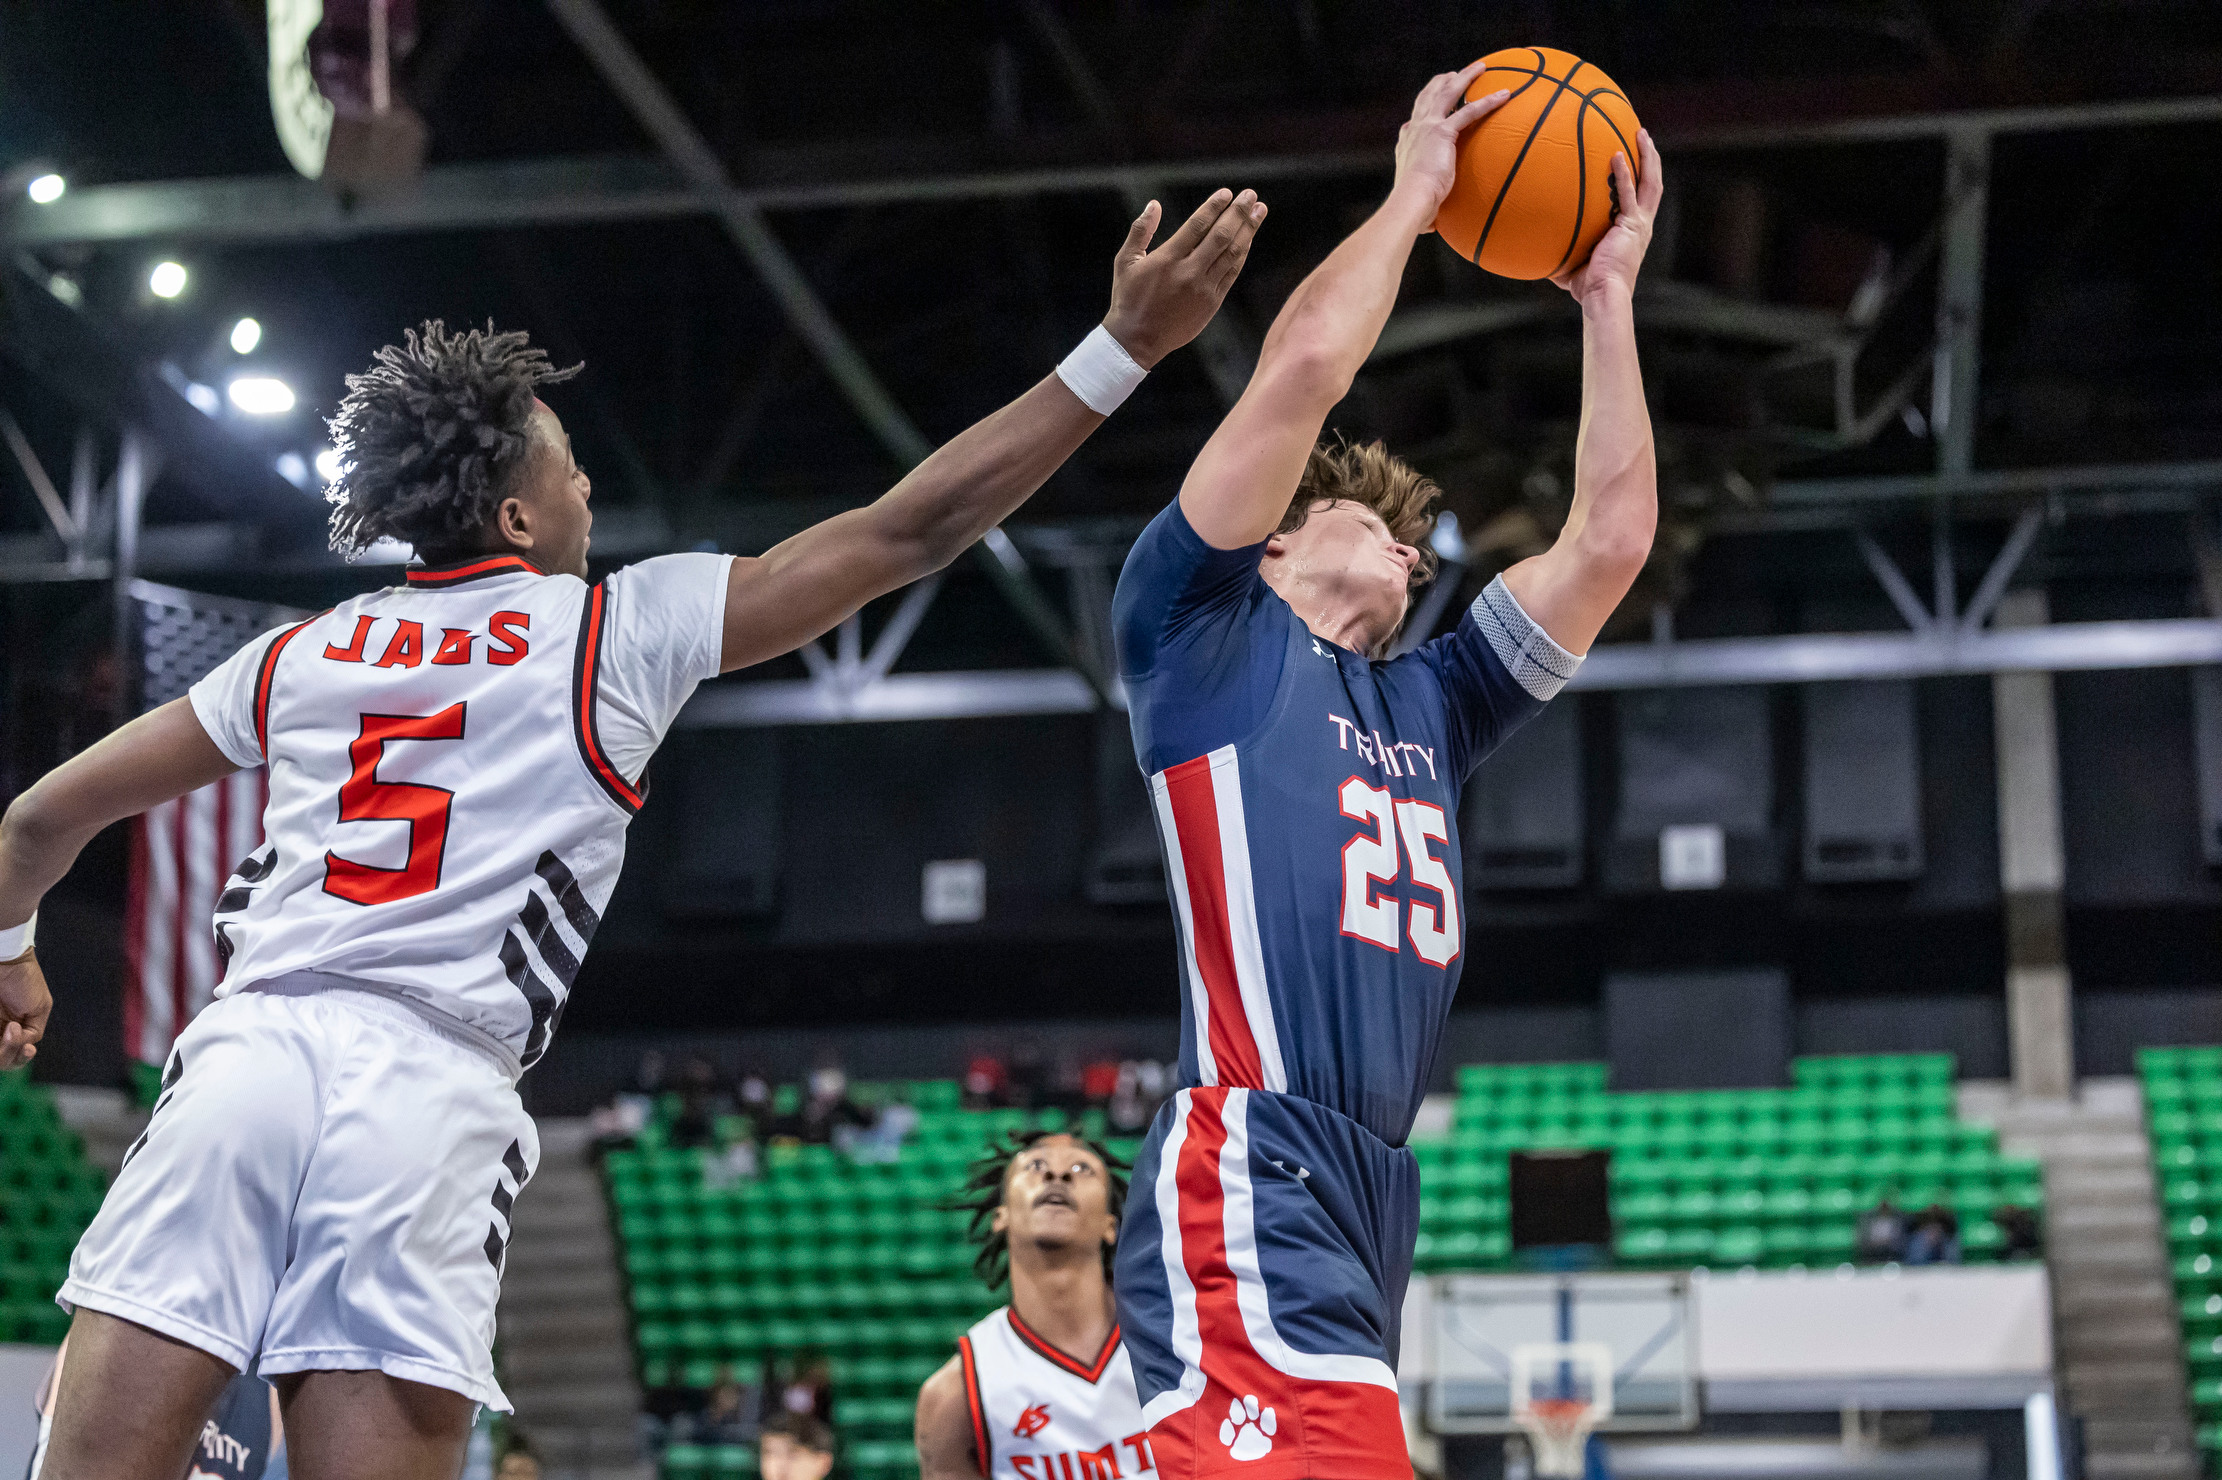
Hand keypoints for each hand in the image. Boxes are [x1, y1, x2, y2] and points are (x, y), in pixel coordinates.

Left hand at [0, 952, 48, 1069]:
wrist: (6, 961)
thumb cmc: (25, 980)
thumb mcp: (40, 1007)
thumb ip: (33, 1032)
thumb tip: (23, 1045)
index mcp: (19, 1030)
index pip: (17, 1055)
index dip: (21, 1058)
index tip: (28, 1048)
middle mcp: (3, 1030)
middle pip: (4, 1059)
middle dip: (9, 1053)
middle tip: (12, 1030)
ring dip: (3, 1049)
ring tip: (8, 1027)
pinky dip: (0, 1042)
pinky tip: (7, 1027)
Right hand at [1100, 188, 1267, 368]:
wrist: (1137, 340)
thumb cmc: (1128, 298)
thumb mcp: (1125, 262)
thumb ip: (1140, 231)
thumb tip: (1154, 204)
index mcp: (1167, 259)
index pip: (1198, 225)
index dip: (1215, 207)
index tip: (1227, 193)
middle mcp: (1189, 272)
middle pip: (1221, 236)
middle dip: (1238, 213)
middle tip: (1250, 195)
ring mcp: (1203, 289)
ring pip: (1232, 253)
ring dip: (1248, 230)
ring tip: (1259, 211)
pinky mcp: (1212, 303)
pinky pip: (1232, 273)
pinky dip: (1241, 254)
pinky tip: (1248, 239)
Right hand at [1393, 61, 1512, 225]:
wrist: (1410, 201)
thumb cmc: (1414, 209)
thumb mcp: (1418, 203)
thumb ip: (1426, 207)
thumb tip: (1429, 226)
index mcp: (1406, 145)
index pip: (1413, 123)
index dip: (1421, 112)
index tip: (1426, 105)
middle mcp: (1414, 131)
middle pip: (1428, 98)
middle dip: (1441, 83)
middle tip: (1453, 74)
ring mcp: (1427, 127)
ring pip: (1447, 94)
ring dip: (1464, 78)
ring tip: (1480, 67)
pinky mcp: (1442, 131)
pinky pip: (1469, 111)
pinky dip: (1488, 101)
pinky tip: (1505, 94)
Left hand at [1552, 129, 1664, 305]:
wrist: (1602, 296)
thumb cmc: (1587, 287)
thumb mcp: (1572, 263)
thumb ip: (1559, 248)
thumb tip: (1533, 244)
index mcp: (1632, 231)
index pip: (1639, 198)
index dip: (1638, 177)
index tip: (1631, 157)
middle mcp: (1641, 225)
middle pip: (1652, 184)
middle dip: (1649, 159)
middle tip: (1642, 136)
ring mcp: (1639, 224)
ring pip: (1650, 183)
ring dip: (1647, 157)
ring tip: (1640, 134)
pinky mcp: (1632, 226)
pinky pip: (1629, 194)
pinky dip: (1624, 174)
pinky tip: (1615, 156)